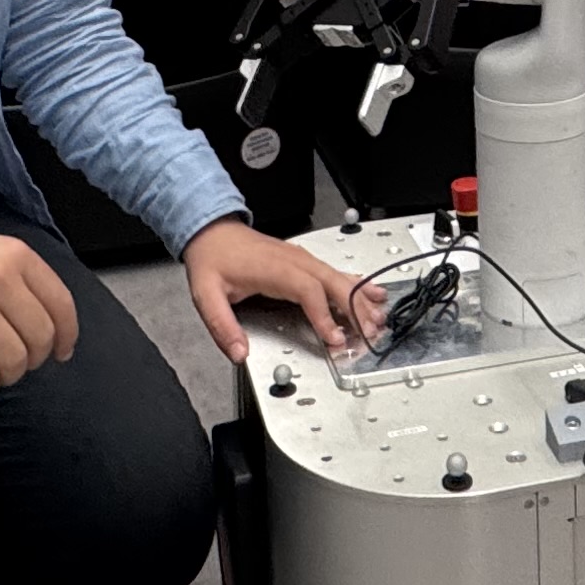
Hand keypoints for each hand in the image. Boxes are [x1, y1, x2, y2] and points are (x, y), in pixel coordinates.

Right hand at [0, 211, 79, 400]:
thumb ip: (15, 278)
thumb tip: (49, 325)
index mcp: (12, 254)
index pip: (61, 305)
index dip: (66, 338)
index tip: (61, 354)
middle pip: (40, 340)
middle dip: (32, 361)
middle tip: (15, 364)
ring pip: (13, 362)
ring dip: (6, 377)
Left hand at [184, 217, 375, 363]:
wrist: (212, 231)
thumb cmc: (213, 258)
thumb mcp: (206, 294)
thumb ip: (222, 326)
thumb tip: (239, 353)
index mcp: (274, 269)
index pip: (308, 291)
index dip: (324, 315)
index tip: (334, 338)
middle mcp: (294, 261)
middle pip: (333, 282)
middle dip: (355, 308)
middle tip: (369, 332)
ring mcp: (302, 259)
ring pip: (339, 276)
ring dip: (360, 297)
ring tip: (378, 317)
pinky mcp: (304, 261)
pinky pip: (336, 271)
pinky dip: (356, 284)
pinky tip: (372, 292)